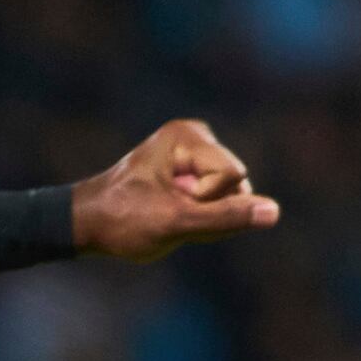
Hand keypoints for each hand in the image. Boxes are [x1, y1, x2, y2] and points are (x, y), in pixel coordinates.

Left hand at [72, 119, 280, 261]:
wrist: (87, 223)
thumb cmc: (122, 221)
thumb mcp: (175, 223)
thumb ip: (225, 218)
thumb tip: (273, 212)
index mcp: (187, 137)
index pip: (231, 175)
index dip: (205, 201)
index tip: (170, 204)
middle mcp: (195, 137)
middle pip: (236, 183)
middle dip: (208, 209)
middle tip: (167, 214)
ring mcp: (196, 154)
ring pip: (231, 194)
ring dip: (204, 216)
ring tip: (167, 215)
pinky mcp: (195, 171)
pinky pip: (219, 198)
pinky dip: (199, 215)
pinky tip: (172, 215)